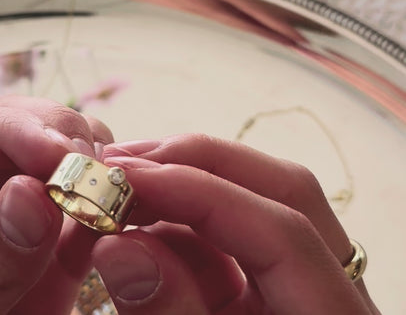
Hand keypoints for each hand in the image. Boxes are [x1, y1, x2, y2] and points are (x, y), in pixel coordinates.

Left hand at [0, 96, 112, 314]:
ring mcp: (12, 220)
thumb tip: (33, 194)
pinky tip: (124, 209)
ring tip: (111, 188)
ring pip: (55, 156)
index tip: (60, 155)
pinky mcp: (52, 250)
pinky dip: (109, 201)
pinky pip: (84, 208)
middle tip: (92, 170)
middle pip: (13, 128)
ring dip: (90, 161)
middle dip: (58, 137)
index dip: (11, 130)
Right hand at [94, 134, 379, 314]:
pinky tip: (138, 226)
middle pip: (280, 189)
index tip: (127, 179)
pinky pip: (230, 231)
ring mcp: (302, 283)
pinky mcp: (270, 286)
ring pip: (257, 196)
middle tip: (123, 163)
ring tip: (121, 188)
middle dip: (195, 163)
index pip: (282, 232)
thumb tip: (120, 244)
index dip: (202, 193)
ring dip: (185, 182)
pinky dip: (182, 220)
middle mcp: (332, 290)